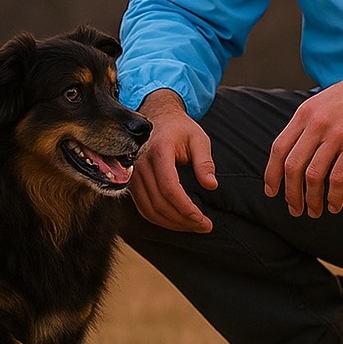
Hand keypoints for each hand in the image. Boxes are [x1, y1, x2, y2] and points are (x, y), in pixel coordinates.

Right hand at [128, 90, 216, 232]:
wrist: (158, 117)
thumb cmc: (180, 128)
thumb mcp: (198, 139)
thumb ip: (204, 162)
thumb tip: (211, 185)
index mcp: (159, 151)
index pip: (170, 188)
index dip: (186, 209)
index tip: (202, 219)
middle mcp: (141, 164)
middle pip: (159, 203)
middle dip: (183, 220)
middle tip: (203, 226)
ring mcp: (133, 175)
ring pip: (149, 210)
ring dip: (171, 224)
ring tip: (192, 226)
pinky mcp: (132, 183)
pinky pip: (143, 207)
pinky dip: (159, 219)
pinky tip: (176, 221)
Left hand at [264, 50, 342, 217]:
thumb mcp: (325, 101)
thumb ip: (309, 122)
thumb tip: (297, 149)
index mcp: (305, 113)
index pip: (278, 148)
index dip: (271, 173)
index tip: (272, 191)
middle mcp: (316, 123)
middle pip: (292, 166)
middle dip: (290, 193)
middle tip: (295, 209)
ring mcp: (336, 133)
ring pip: (313, 176)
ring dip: (311, 199)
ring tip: (314, 211)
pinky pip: (339, 178)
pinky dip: (334, 196)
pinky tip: (335, 205)